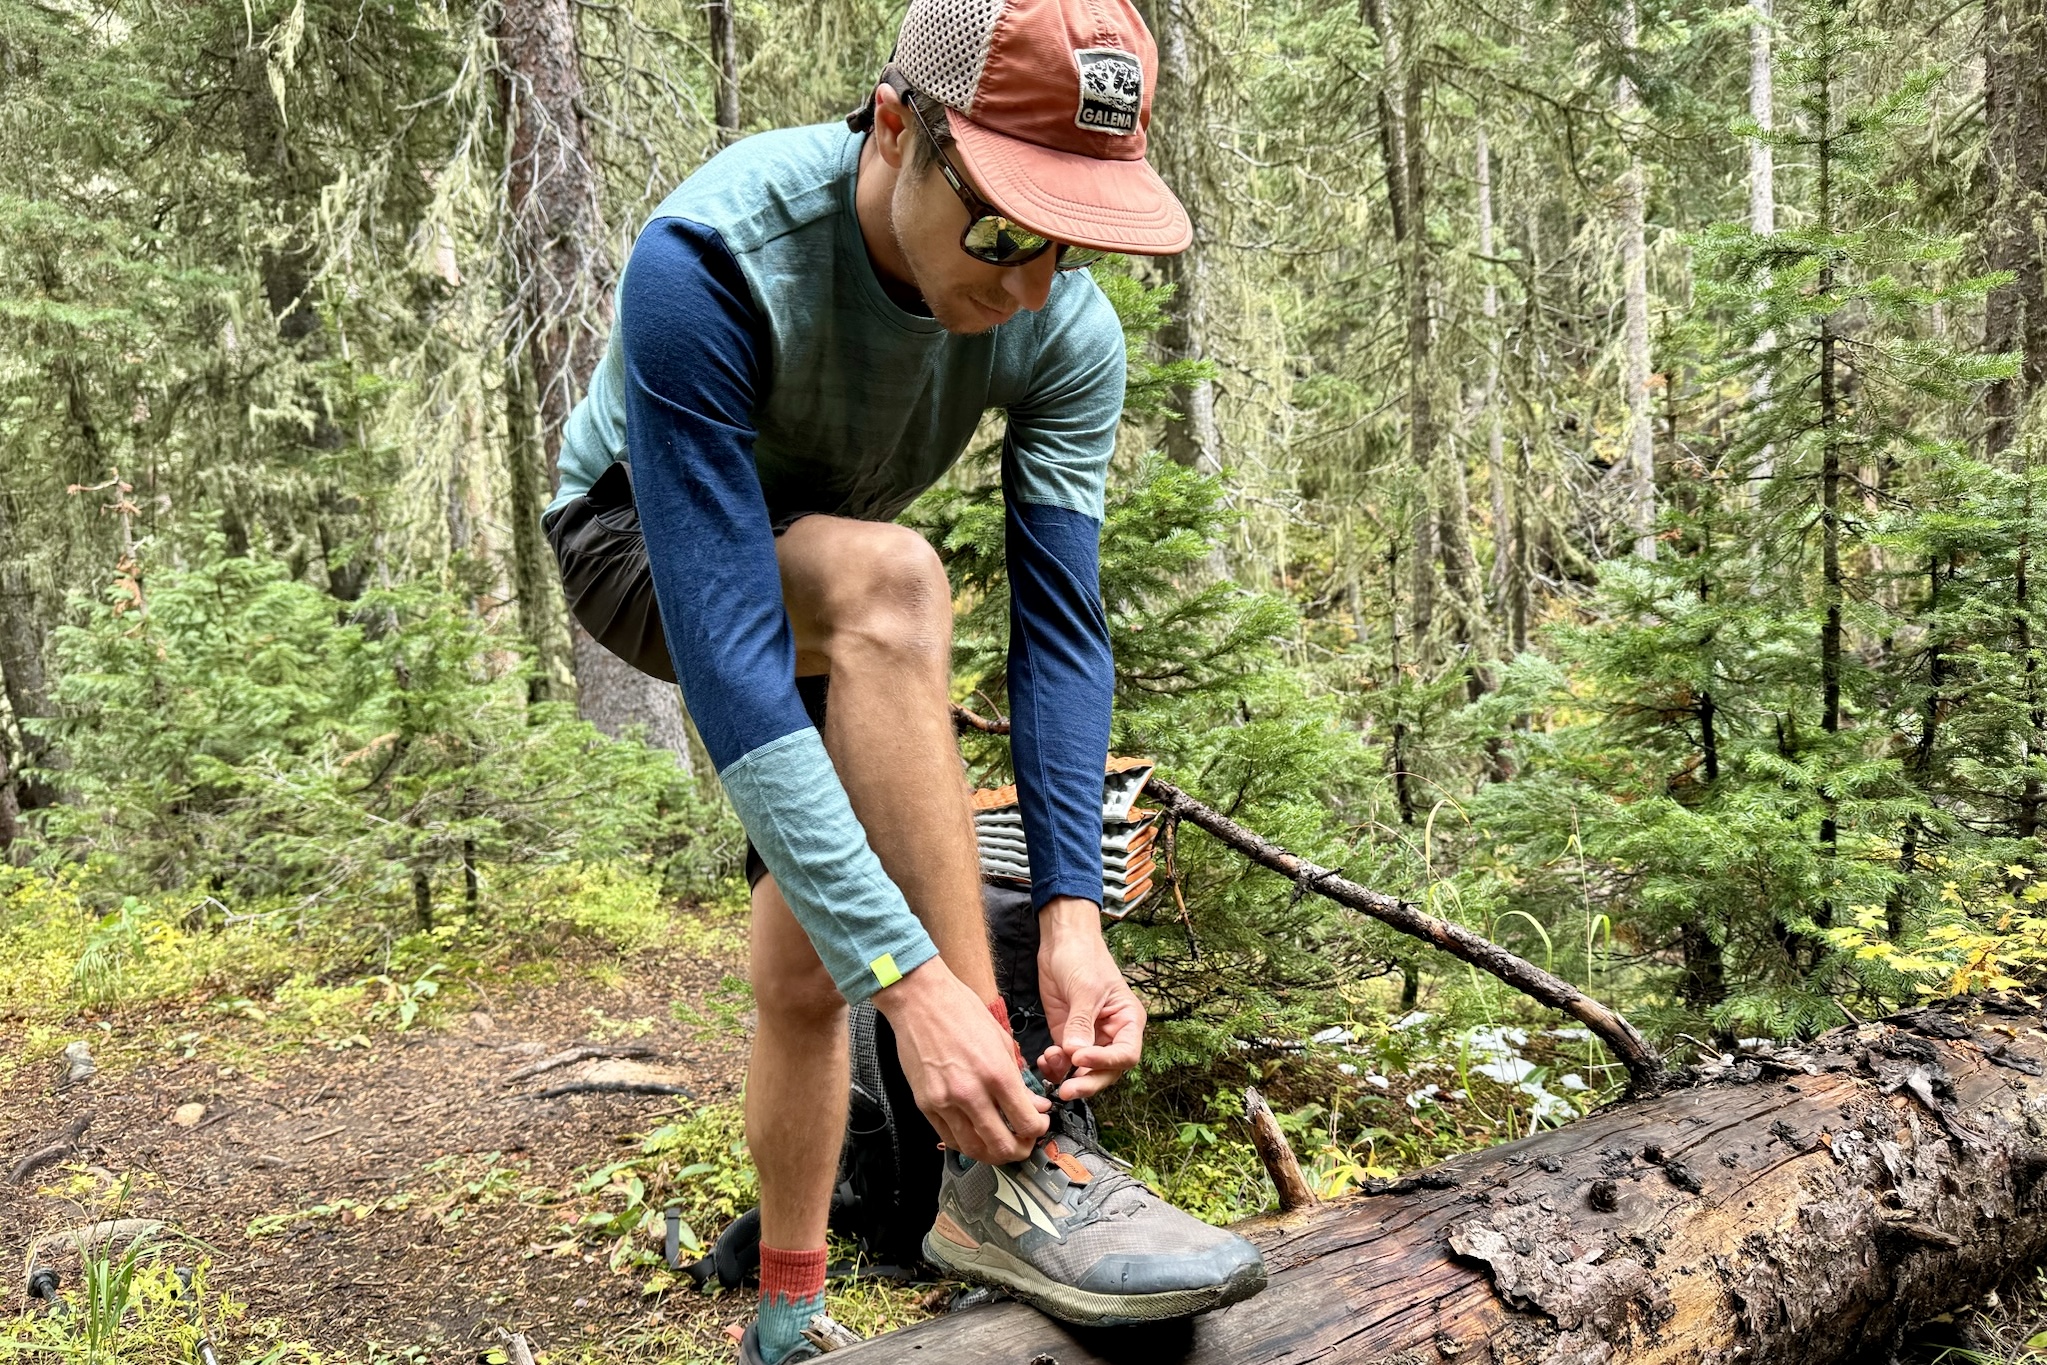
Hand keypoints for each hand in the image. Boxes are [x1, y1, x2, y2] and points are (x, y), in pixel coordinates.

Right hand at [874, 958, 1048, 1162]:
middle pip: (1002, 1145)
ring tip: (1001, 1143)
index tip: (1039, 1125)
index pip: (1026, 1122)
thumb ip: (1018, 1080)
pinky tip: (976, 1136)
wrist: (920, 1000)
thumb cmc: (960, 1012)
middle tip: (1024, 1143)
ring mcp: (945, 1101)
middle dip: (1019, 1149)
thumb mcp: (1001, 1041)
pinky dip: (967, 1144)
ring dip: (992, 1153)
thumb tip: (1033, 1106)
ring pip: (974, 1149)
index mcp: (996, 1073)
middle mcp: (970, 1092)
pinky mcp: (925, 1104)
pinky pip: (949, 1138)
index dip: (1038, 1130)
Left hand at [1035, 897, 1145, 1100]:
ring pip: (1084, 1071)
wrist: (1061, 941)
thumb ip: (1081, 1023)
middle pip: (1106, 1070)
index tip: (1081, 1058)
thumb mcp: (1084, 989)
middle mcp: (1111, 1034)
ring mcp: (1088, 1038)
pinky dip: (1055, 1067)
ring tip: (1050, 1064)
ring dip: (1067, 1076)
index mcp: (1127, 1021)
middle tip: (1067, 1090)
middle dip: (1087, 1082)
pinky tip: (1044, 1060)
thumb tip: (1077, 1054)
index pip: (1125, 1054)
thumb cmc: (1083, 956)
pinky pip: (1065, 1062)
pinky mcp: (1067, 1037)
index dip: (1105, 1062)